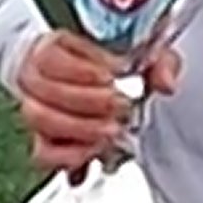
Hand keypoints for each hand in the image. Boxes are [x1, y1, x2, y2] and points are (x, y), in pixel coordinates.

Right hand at [15, 31, 181, 172]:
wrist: (106, 92)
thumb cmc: (119, 67)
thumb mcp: (144, 55)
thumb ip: (160, 63)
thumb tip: (165, 81)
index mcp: (54, 46)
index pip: (50, 54)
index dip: (82, 67)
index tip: (115, 72)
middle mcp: (36, 77)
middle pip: (43, 87)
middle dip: (87, 99)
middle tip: (120, 105)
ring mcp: (36, 110)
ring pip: (40, 118)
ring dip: (80, 126)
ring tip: (112, 128)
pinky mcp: (44, 143)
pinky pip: (43, 153)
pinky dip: (69, 155)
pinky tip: (94, 150)